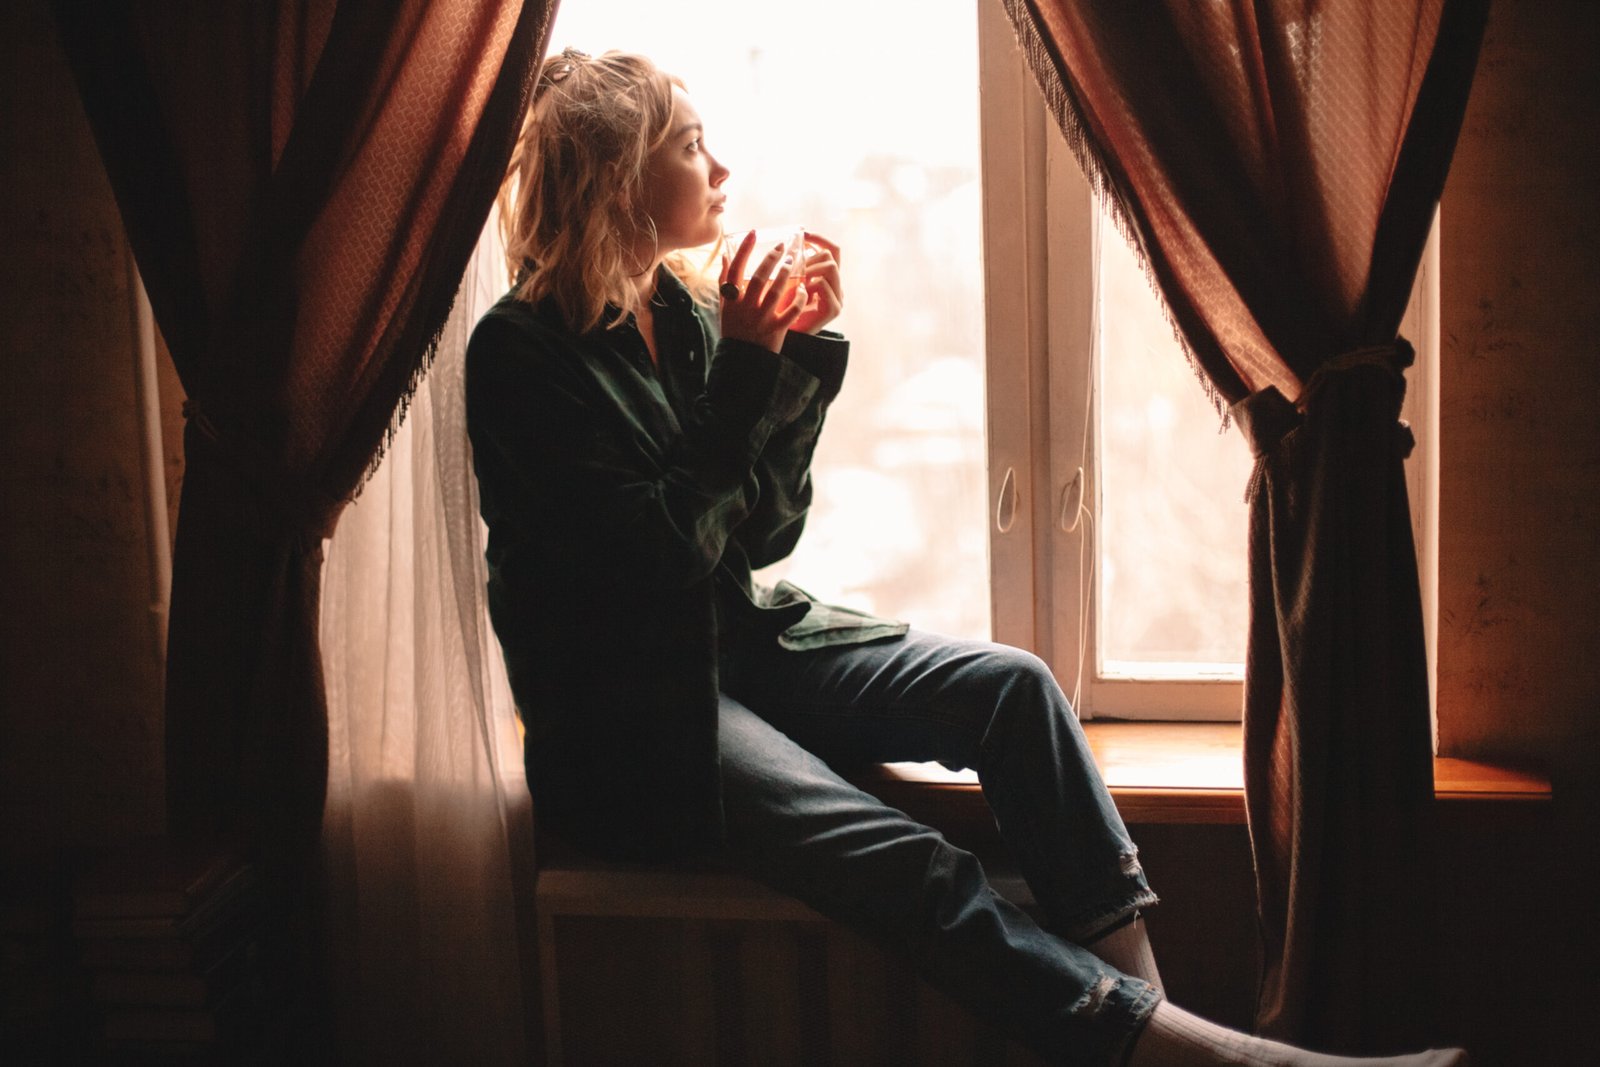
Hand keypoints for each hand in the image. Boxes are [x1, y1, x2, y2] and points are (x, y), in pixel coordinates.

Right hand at [719, 231, 805, 353]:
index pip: (735, 270)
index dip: (744, 250)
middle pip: (758, 278)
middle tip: (782, 247)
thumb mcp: (725, 306)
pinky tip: (804, 288)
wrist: (742, 359)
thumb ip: (724, 281)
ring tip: (792, 261)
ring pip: (776, 292)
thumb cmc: (734, 329)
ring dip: (786, 274)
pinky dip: (799, 299)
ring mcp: (761, 319)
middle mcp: (745, 308)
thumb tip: (725, 255)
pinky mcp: (776, 330)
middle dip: (771, 259)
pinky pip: (791, 311)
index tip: (753, 233)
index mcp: (731, 300)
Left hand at [788, 233, 842, 334]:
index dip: (819, 239)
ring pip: (831, 267)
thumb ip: (790, 266)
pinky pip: (824, 285)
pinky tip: (799, 292)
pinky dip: (809, 285)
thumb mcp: (785, 282)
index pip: (831, 250)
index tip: (803, 233)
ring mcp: (837, 297)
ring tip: (797, 278)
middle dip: (811, 257)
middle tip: (794, 266)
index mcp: (827, 277)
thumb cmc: (781, 310)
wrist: (783, 337)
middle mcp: (836, 286)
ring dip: (811, 268)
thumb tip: (784, 243)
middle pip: (832, 256)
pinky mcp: (833, 309)